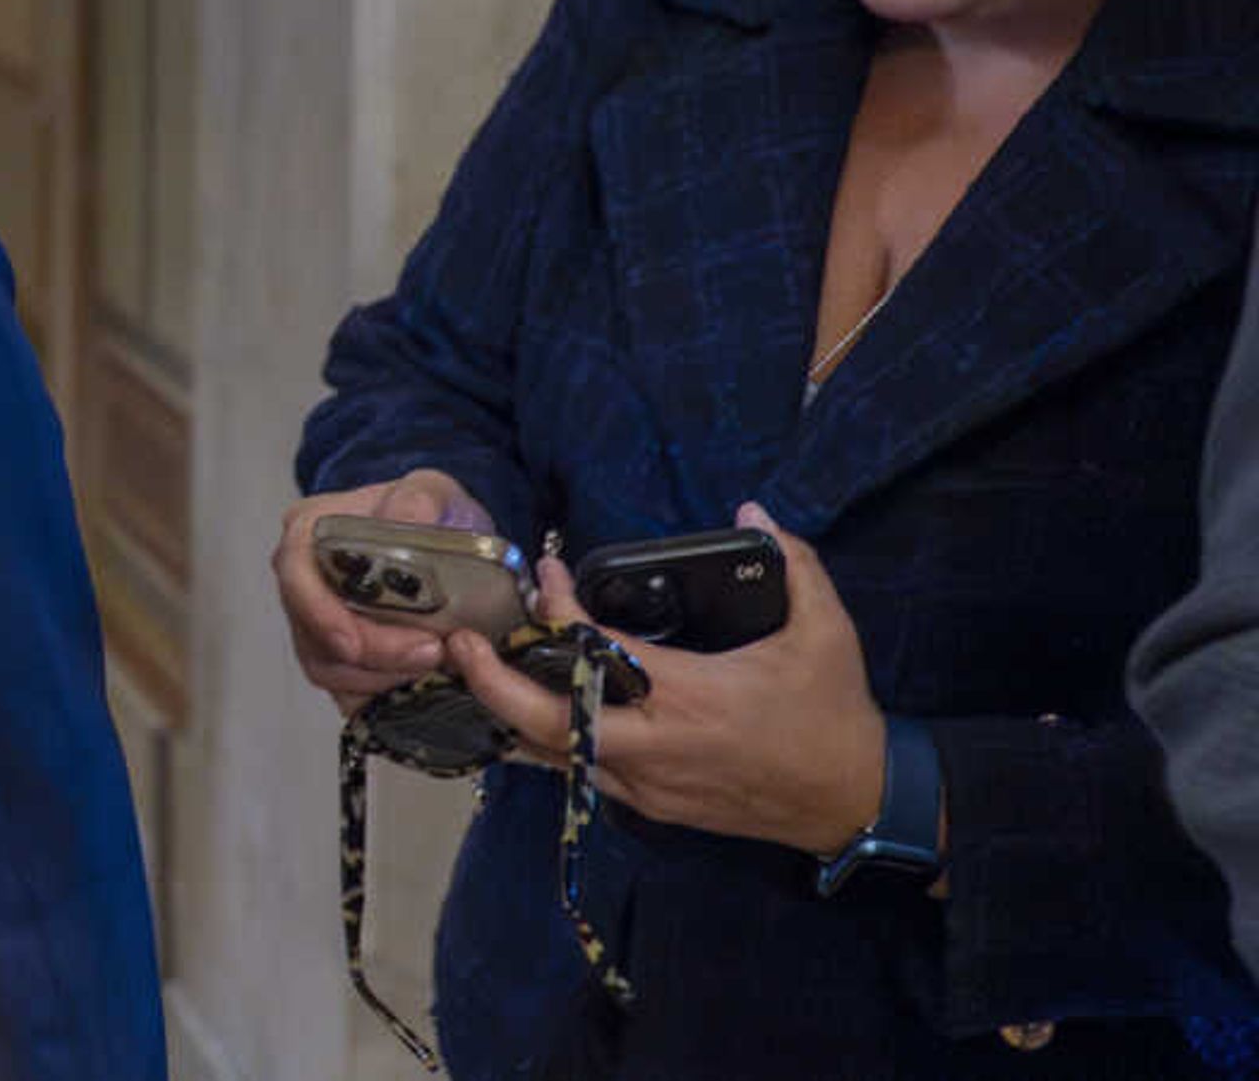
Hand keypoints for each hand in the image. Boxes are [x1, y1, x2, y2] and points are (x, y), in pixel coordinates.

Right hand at [276, 467, 501, 710]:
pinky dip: (380, 688)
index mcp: (310, 530)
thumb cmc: (425, 513)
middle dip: (371, 652)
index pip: (293, 570)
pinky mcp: (334, 653)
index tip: (353, 642)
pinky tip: (417, 675)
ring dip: (380, 674)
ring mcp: (314, 618)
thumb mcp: (433, 491)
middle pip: (311, 629)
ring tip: (435, 661)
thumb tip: (405, 516)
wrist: (437, 541)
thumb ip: (421, 497)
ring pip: (326, 665)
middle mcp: (302, 577)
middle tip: (432, 652)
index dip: (317, 611)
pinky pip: (343, 685)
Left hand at [446, 504, 889, 855]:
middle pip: (547, 724)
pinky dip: (545, 744)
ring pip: (555, 757)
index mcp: (692, 697)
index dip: (558, 610)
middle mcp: (658, 746)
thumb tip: (752, 509)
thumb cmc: (835, 714)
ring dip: (510, 714)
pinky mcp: (653, 807)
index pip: (596, 652)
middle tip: (459, 642)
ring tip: (477, 672)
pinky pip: (581, 775)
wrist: (858, 803)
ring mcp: (650, 783)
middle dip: (492, 684)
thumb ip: (794, 563)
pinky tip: (524, 713)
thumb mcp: (826, 632)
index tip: (545, 575)